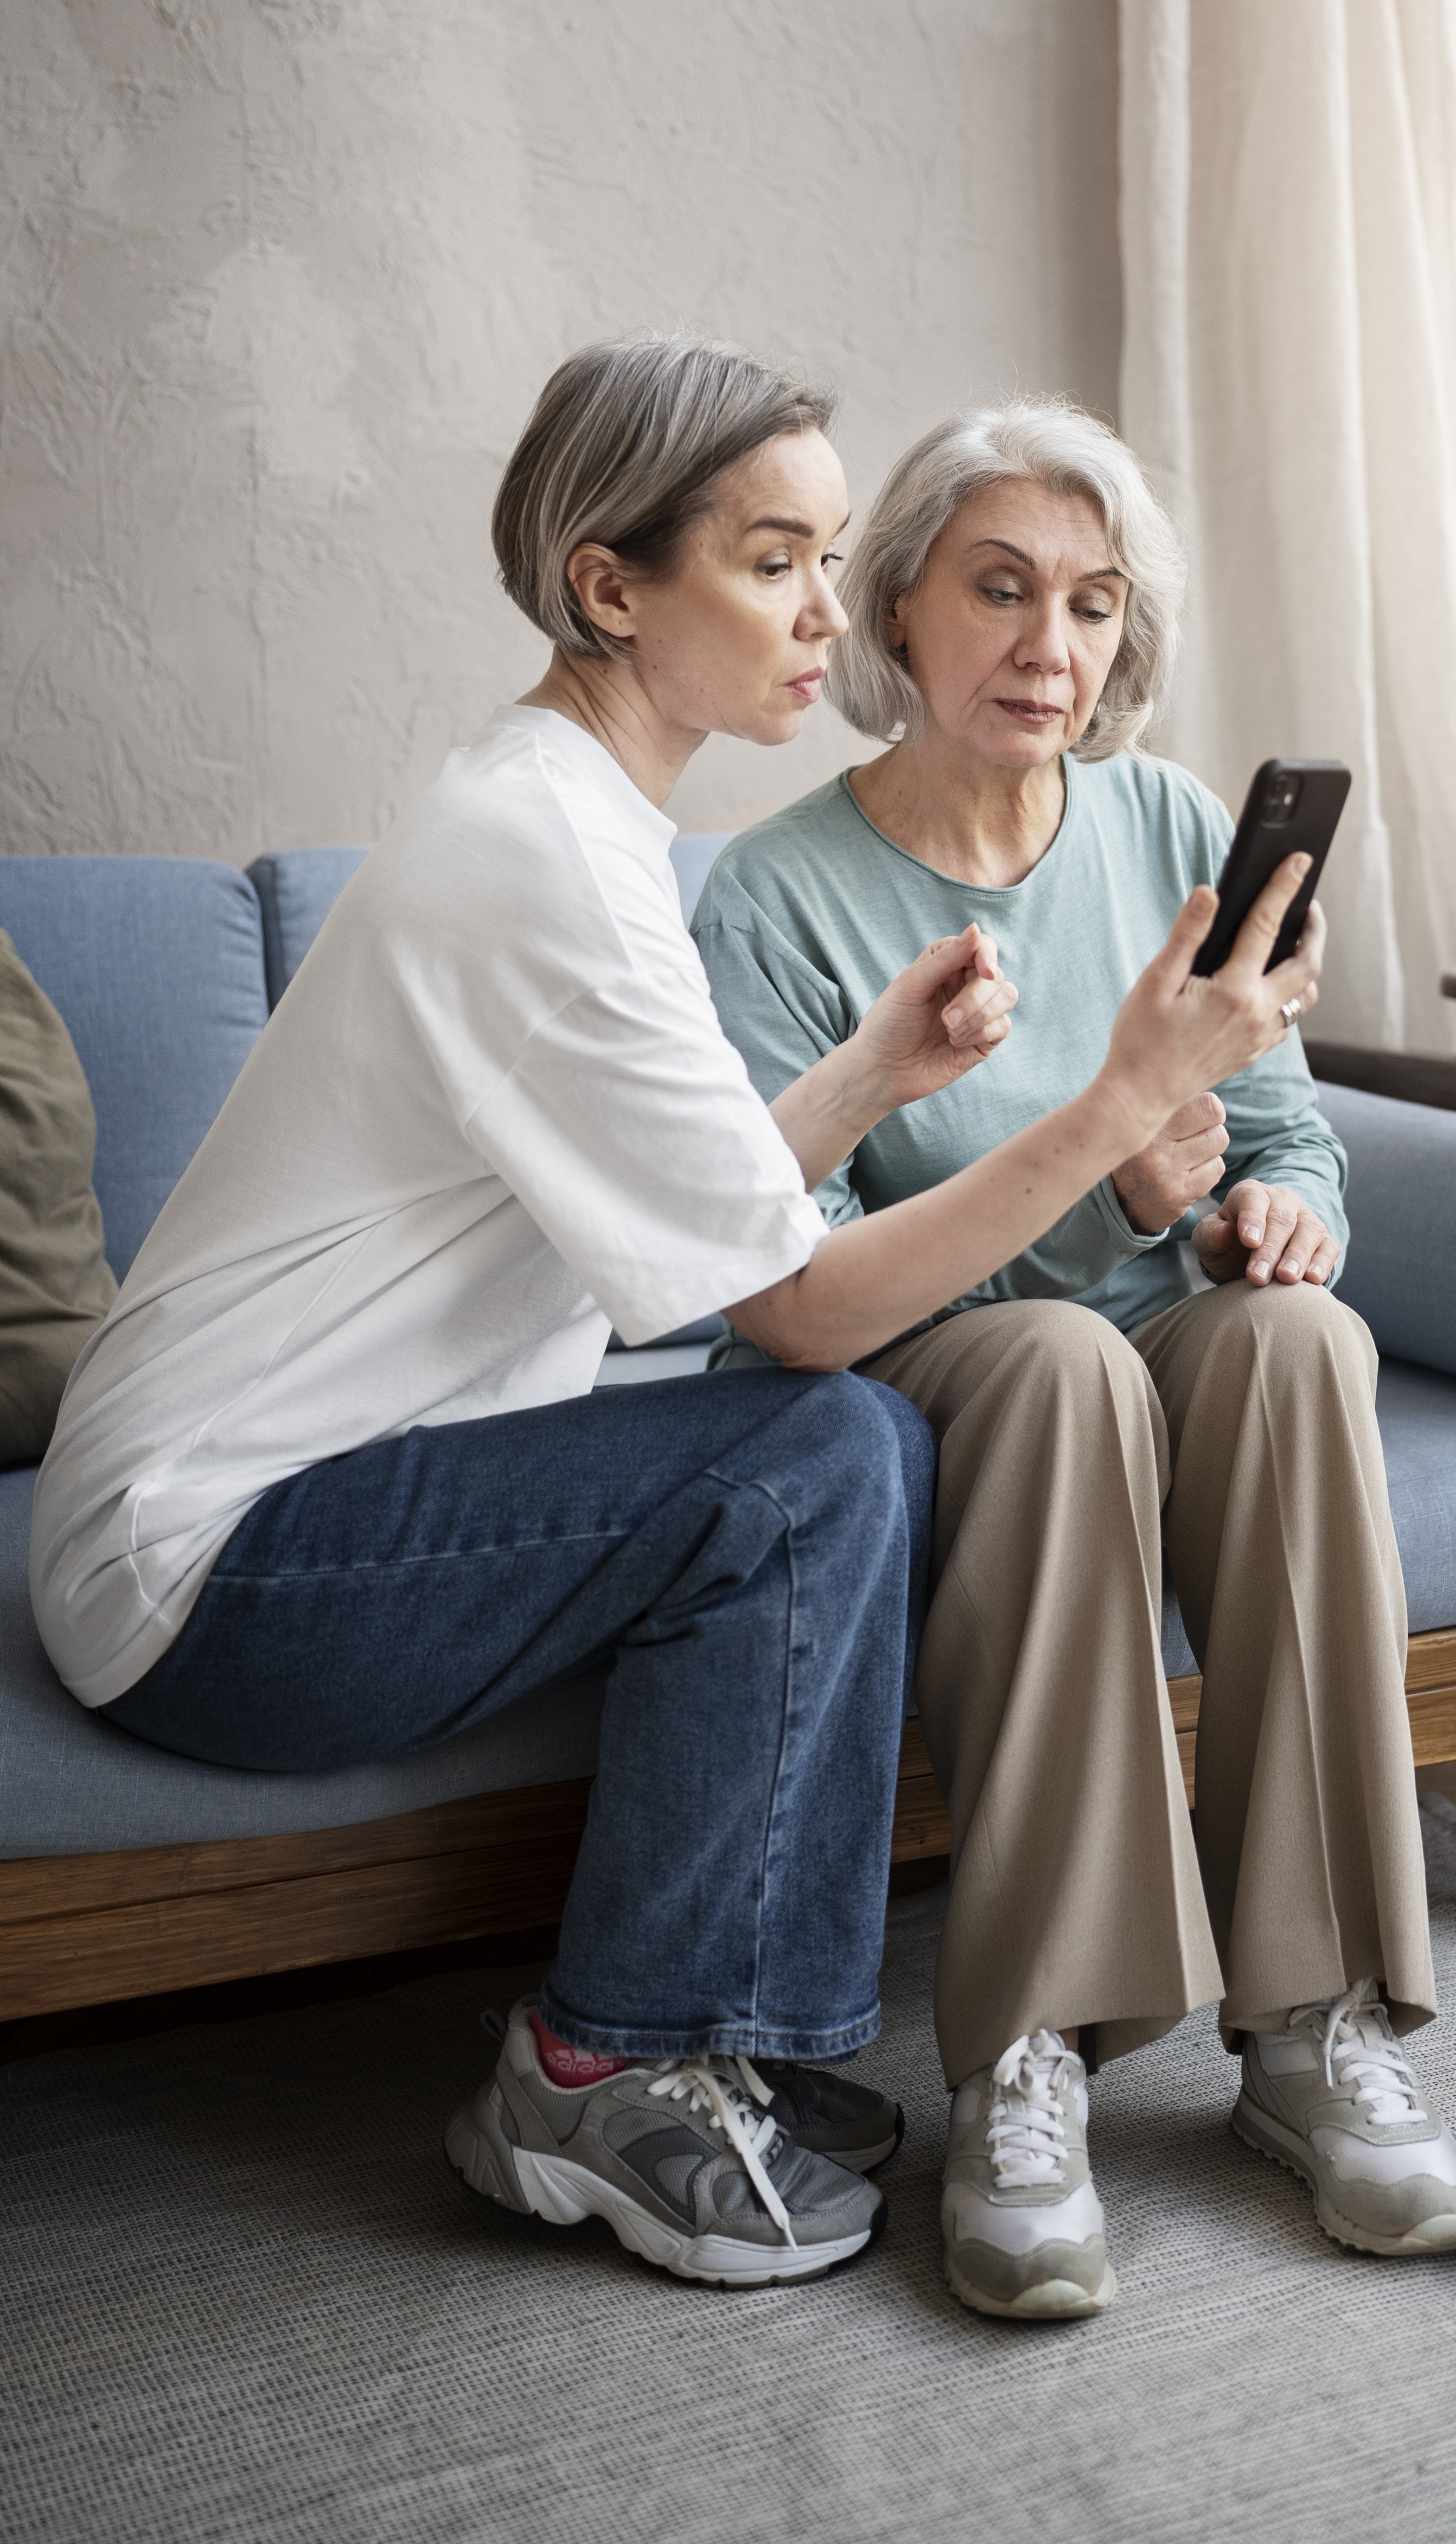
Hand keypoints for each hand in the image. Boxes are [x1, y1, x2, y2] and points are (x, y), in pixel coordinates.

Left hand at [848, 923, 1017, 1114]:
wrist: (882, 1068)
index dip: (988, 956)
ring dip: (979, 1015)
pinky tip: (955, 1042)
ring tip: (949, 1029)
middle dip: (974, 997)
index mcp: (947, 964)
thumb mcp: (913, 984)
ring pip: (1007, 996)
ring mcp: (977, 1011)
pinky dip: (980, 1033)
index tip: (984, 972)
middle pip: (996, 975)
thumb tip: (976, 928)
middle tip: (946, 1019)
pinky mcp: (984, 1039)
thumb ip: (947, 957)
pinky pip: (1003, 1026)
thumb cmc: (889, 1023)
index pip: (982, 946)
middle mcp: (965, 984)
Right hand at [1100, 857, 1323, 1145]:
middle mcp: (1256, 1015)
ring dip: (1306, 963)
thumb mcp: (1155, 981)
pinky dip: (1290, 994)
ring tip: (1294, 941)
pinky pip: (1289, 1018)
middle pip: (1307, 962)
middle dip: (1313, 928)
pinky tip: (1271, 982)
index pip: (1266, 926)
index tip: (1300, 860)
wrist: (1140, 1096)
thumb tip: (1210, 893)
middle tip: (1308, 905)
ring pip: (1305, 994)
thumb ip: (1187, 935)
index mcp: (1232, 991)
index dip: (1284, 887)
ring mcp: (1260, 1037)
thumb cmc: (1139, 1039)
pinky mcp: (1256, 1051)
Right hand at [1113, 1092, 1228, 1233]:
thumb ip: (1165, 1098)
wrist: (1118, 1202)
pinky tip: (1188, 1172)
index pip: (1203, 1100)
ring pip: (1218, 1140)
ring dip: (1210, 1146)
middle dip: (1210, 1121)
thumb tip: (1203, 1073)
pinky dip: (1208, 1169)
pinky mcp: (1178, 1195)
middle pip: (1214, 1115)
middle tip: (1195, 1131)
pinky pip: (1217, 1168)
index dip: (1203, 1104)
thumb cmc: (1138, 1150)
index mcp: (1142, 1120)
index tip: (1192, 1113)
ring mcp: (1165, 1173)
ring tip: (1188, 1152)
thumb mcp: (1140, 1119)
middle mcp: (1152, 1147)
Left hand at [1192, 1181, 1337, 1285]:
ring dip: (1297, 1257)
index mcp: (1251, 1194)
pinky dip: (1322, 1262)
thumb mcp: (1207, 1240)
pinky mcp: (1323, 1240)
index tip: (1248, 1241)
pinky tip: (1313, 1279)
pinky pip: (1328, 1248)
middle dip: (1270, 1249)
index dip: (1252, 1219)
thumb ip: (1210, 1234)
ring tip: (1286, 1278)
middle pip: (1281, 1220)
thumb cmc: (1225, 1245)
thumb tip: (1223, 1233)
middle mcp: (1283, 1201)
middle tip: (1258, 1277)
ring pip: (1309, 1231)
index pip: (1253, 1199)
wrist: (1247, 1259)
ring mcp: (1306, 1219)